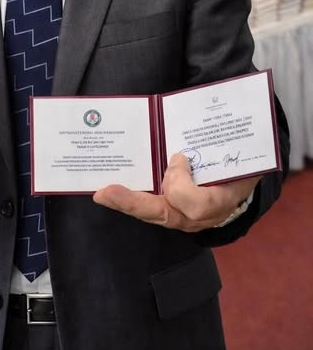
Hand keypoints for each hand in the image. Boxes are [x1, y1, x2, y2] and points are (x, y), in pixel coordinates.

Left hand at [93, 153, 259, 231]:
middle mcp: (202, 215)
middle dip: (133, 203)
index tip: (178, 156)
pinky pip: (150, 210)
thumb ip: (219, 145)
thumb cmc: (241, 162)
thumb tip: (188, 131)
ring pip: (153, 214)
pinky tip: (109, 193)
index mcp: (222, 198)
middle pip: (164, 214)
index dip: (182, 182)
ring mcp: (186, 218)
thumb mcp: (240, 155)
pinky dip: (130, 201)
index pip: (198, 204)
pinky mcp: (173, 213)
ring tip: (102, 194)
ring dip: (127, 204)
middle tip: (105, 192)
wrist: (245, 180)